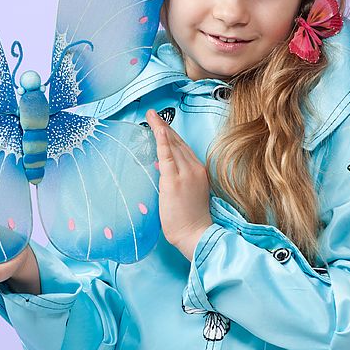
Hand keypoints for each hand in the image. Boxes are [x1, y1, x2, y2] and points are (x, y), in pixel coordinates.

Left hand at [145, 109, 212, 260]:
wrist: (197, 234)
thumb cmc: (192, 221)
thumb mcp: (190, 195)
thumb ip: (179, 180)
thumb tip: (163, 172)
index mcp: (199, 171)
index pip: (184, 148)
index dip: (172, 135)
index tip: (163, 125)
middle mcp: (194, 168)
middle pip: (178, 142)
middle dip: (165, 126)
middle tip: (153, 114)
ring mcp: (185, 173)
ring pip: (172, 145)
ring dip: (160, 128)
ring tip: (151, 116)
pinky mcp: (174, 180)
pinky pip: (167, 155)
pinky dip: (162, 140)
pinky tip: (157, 129)